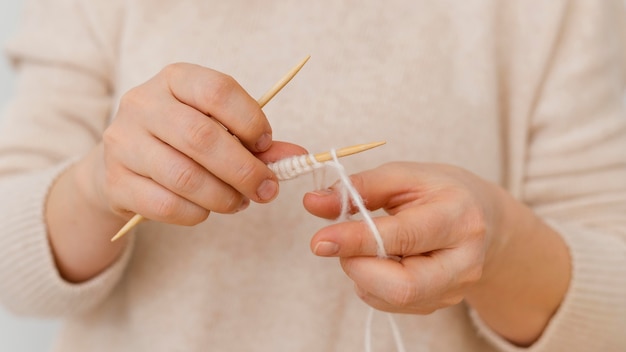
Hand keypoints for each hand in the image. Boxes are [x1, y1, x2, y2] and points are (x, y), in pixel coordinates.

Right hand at [96, 63, 304, 224]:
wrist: (123, 165)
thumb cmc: (182, 142)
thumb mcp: (218, 129)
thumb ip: (256, 142)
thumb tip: (297, 157)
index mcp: (174, 79)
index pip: (218, 91)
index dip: (251, 121)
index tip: (266, 146)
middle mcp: (143, 104)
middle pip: (202, 137)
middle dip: (244, 170)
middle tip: (267, 189)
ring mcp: (124, 142)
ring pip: (185, 176)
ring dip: (224, 197)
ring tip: (239, 202)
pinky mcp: (115, 181)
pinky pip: (166, 204)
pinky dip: (196, 213)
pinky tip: (206, 211)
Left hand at [303, 161, 499, 313]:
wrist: (483, 218)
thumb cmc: (439, 192)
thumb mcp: (403, 176)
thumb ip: (358, 188)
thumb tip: (312, 202)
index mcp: (458, 217)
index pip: (403, 236)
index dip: (356, 241)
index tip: (319, 240)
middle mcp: (464, 261)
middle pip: (403, 286)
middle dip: (358, 266)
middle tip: (341, 242)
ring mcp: (455, 288)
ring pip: (393, 299)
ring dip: (362, 273)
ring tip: (365, 245)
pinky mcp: (440, 303)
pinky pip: (391, 304)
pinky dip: (371, 283)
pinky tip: (380, 260)